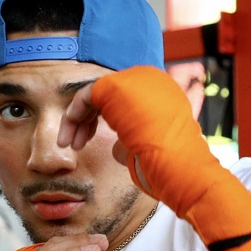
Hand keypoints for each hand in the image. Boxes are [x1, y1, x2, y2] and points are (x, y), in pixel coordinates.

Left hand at [56, 66, 250, 250]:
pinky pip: (87, 94)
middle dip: (88, 119)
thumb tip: (115, 148)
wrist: (180, 166)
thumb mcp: (149, 154)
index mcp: (163, 96)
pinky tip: (70, 136)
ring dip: (77, 119)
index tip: (89, 140)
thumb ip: (133, 144)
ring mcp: (135, 81)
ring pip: (95, 93)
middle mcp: (151, 82)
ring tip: (69, 145)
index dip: (104, 119)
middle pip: (108, 94)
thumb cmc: (170, 170)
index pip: (125, 100)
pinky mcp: (117, 86)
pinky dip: (74, 114)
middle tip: (76, 144)